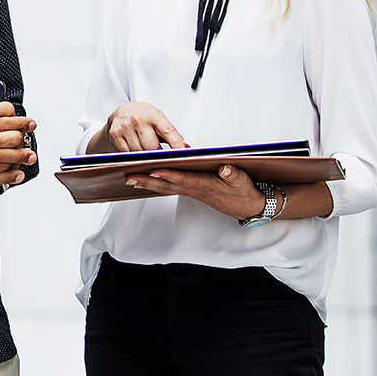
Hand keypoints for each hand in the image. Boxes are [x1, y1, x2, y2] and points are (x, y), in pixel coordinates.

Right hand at [87, 101, 186, 153]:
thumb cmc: (143, 117)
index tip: (183, 154)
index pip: (168, 131)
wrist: (121, 112)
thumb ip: (172, 134)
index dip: (176, 144)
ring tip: (146, 153)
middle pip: (152, 147)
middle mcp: (138, 119)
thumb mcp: (159, 120)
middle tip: (161, 158)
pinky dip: (133, 157)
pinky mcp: (115, 135)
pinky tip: (135, 151)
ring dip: (145, 157)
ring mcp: (125, 127)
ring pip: (139, 153)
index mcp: (153, 115)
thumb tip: (186, 148)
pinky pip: (127, 154)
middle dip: (158, 155)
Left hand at [124, 163, 264, 218]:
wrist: (248, 207)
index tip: (152, 170)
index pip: (182, 179)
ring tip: (130, 180)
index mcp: (204, 185)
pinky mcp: (193, 190)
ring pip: (166, 188)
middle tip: (128, 178)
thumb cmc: (244, 191)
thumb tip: (225, 168)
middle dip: (148, 181)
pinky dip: (158, 184)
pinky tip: (148, 181)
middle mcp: (195, 189)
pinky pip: (171, 188)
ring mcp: (192, 191)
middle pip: (167, 185)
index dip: (167, 175)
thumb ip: (233, 174)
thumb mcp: (243, 181)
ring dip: (148, 184)